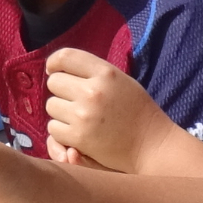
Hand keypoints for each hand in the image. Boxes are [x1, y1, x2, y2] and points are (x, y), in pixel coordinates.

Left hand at [44, 48, 179, 170]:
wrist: (151, 145)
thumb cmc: (137, 112)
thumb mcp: (121, 81)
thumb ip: (94, 72)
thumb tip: (56, 69)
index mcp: (106, 73)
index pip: (65, 56)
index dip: (54, 63)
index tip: (53, 71)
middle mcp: (93, 90)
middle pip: (54, 82)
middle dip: (61, 92)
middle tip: (76, 102)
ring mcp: (84, 115)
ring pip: (51, 106)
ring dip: (61, 113)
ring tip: (80, 120)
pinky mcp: (80, 137)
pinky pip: (53, 129)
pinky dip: (62, 133)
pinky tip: (78, 135)